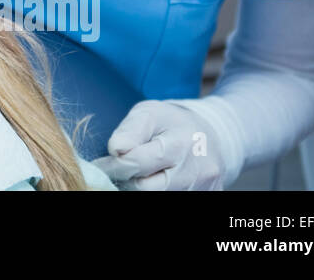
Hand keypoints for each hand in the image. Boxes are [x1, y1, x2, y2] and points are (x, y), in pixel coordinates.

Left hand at [91, 99, 228, 189]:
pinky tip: (154, 180)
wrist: (212, 136)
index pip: (137, 163)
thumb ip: (130, 130)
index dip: (114, 166)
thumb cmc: (173, 124)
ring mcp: (204, 188)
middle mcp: (195, 171)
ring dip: (142, 188)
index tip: (101, 165)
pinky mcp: (209, 196)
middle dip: (128, 180)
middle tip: (118, 172)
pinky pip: (174, 199)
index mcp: (179, 144)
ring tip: (138, 174)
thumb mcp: (149, 114)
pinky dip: (158, 191)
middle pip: (148, 189)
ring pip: (159, 197)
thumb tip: (115, 149)